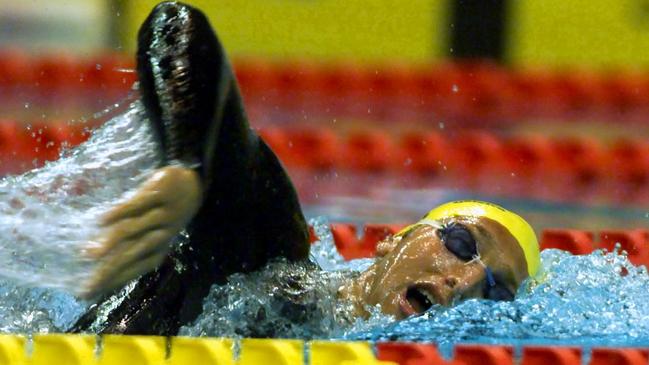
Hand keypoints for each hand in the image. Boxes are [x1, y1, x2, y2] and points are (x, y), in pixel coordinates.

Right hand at [81, 165, 201, 297]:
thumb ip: (130, 245)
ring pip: (134, 230)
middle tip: (86, 286)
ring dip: (111, 243)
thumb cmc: (164, 211)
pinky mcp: (159, 192)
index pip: (136, 267)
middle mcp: (162, 234)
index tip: (88, 294)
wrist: (192, 182)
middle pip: (132, 254)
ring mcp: (162, 213)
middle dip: (109, 271)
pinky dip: (120, 213)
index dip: (113, 280)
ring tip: (88, 255)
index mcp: (160, 247)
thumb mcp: (153, 231)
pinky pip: (138, 204)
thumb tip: (97, 262)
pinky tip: (101, 221)